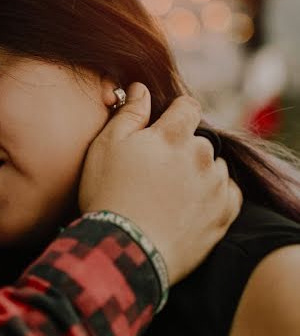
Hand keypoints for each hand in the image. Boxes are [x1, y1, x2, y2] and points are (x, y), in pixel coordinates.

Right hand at [79, 83, 241, 283]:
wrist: (125, 247)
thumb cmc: (109, 193)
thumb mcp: (106, 145)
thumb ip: (130, 113)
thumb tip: (141, 89)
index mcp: (173, 135)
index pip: (189, 106)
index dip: (176, 112)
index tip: (162, 126)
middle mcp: (202, 156)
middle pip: (199, 140)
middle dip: (182, 148)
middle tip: (155, 169)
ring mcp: (215, 186)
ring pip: (214, 167)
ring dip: (198, 171)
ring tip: (169, 192)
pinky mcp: (223, 214)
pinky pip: (228, 193)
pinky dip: (213, 194)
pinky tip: (188, 204)